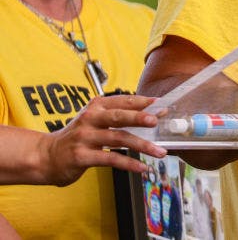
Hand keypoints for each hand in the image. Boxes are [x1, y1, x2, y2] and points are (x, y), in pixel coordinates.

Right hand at [37, 94, 166, 185]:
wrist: (46, 156)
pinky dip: (129, 163)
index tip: (160, 104)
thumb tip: (152, 114)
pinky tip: (142, 167)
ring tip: (160, 152)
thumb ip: (119, 116)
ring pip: (118, 139)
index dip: (142, 102)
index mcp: (95, 107)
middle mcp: (89, 119)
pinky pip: (111, 159)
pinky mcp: (82, 157)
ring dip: (142, 145)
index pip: (122, 101)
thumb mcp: (95, 120)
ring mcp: (85, 138)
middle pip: (118, 116)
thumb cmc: (78, 137)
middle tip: (156, 121)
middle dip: (139, 118)